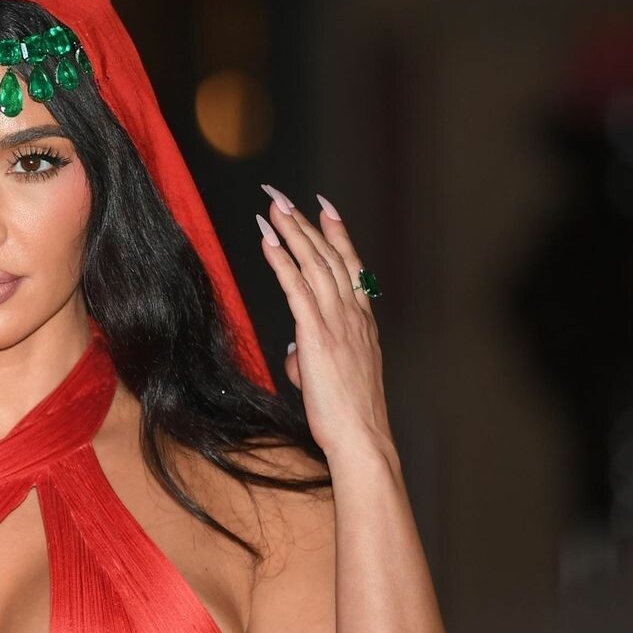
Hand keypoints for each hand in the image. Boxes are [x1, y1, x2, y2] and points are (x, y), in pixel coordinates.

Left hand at [253, 185, 393, 458]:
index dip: (337, 234)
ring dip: (291, 231)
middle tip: (284, 195)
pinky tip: (268, 241)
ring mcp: (338, 322)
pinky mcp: (318, 335)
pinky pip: (297, 288)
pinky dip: (282, 260)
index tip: (325, 207)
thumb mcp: (333, 379)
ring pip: (314, 264)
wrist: (362, 436)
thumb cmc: (348, 415)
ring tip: (273, 206)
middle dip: (305, 222)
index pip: (351, 266)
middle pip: (328, 256)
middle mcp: (353, 314)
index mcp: (363, 322)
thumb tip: (294, 354)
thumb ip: (313, 358)